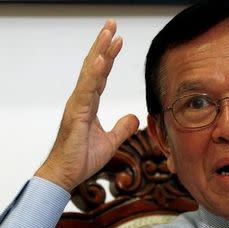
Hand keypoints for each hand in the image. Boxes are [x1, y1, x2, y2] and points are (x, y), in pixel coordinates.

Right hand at [35, 20, 138, 191]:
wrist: (66, 175)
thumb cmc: (81, 158)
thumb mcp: (110, 141)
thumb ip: (122, 128)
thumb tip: (134, 117)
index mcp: (89, 104)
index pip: (101, 75)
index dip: (110, 57)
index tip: (119, 40)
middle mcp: (82, 99)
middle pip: (94, 67)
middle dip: (104, 44)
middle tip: (112, 24)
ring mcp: (77, 104)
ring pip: (90, 72)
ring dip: (100, 51)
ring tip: (109, 31)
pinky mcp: (76, 113)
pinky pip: (87, 90)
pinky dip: (95, 74)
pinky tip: (102, 59)